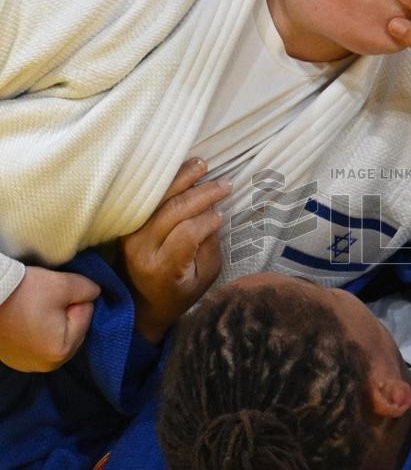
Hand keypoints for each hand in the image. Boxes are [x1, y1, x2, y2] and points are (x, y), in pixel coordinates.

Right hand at [0, 267, 99, 371]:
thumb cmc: (24, 292)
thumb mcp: (62, 284)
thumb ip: (87, 290)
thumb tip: (95, 295)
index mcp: (62, 350)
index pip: (87, 315)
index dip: (75, 299)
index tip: (56, 292)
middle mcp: (48, 365)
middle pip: (74, 331)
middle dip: (67, 313)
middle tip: (46, 298)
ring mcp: (30, 366)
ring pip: (58, 338)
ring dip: (54, 323)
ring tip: (35, 307)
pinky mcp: (16, 361)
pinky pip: (39, 344)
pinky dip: (38, 331)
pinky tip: (25, 318)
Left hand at [119, 158, 231, 342]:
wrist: (139, 304)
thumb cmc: (178, 293)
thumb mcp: (204, 279)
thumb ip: (209, 247)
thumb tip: (213, 213)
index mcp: (162, 268)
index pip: (187, 233)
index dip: (207, 219)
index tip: (223, 213)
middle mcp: (141, 249)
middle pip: (173, 211)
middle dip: (202, 194)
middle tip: (225, 184)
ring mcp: (130, 235)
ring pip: (157, 198)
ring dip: (182, 178)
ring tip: (202, 165)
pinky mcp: (126, 225)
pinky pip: (146, 198)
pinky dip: (165, 183)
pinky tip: (182, 171)